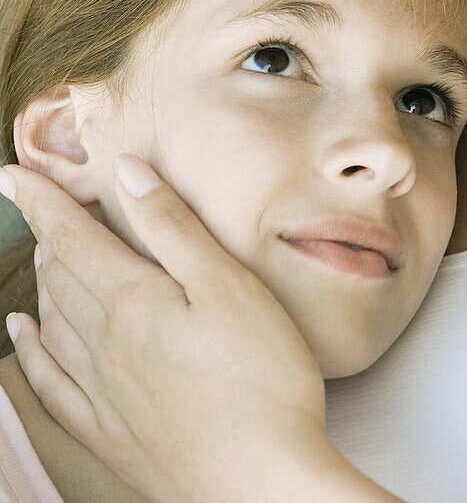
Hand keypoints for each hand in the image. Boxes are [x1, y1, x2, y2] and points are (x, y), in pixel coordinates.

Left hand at [0, 156, 339, 502]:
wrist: (263, 484)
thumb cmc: (262, 380)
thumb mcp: (229, 284)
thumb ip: (174, 227)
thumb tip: (127, 173)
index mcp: (132, 302)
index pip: (71, 237)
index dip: (41, 201)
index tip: (14, 176)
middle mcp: (104, 345)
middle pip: (59, 277)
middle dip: (47, 234)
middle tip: (45, 205)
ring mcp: (103, 393)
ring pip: (52, 323)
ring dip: (42, 282)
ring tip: (43, 255)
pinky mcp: (111, 433)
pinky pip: (51, 384)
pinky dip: (29, 353)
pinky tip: (22, 337)